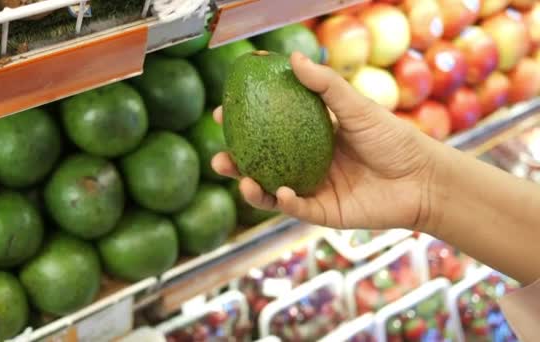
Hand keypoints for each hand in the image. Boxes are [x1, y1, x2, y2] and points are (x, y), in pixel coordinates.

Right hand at [212, 52, 440, 229]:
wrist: (421, 178)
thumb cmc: (393, 138)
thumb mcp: (357, 107)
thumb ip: (326, 85)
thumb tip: (293, 58)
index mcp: (309, 137)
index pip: (267, 129)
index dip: (241, 123)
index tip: (221, 111)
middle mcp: (305, 163)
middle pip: (261, 163)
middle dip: (235, 162)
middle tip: (219, 154)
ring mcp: (312, 188)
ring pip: (270, 190)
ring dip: (250, 187)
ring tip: (240, 177)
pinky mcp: (323, 211)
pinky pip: (296, 208)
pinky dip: (285, 201)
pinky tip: (282, 192)